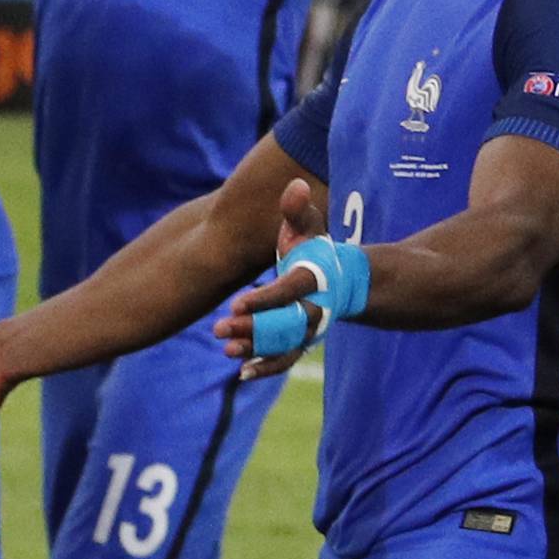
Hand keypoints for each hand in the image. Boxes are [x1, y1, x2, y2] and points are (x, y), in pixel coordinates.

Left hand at [213, 180, 330, 378]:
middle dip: (253, 328)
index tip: (236, 304)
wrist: (338, 278)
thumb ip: (297, 209)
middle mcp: (315, 307)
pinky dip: (266, 368)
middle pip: (285, 323)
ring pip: (284, 345)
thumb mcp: (307, 225)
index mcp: (313, 278)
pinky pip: (287, 360)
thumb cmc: (313, 248)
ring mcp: (309, 328)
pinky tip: (243, 373)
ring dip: (256, 350)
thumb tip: (295, 185)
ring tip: (227, 350)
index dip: (265, 299)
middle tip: (220, 328)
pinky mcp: (301, 342)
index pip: (290, 291)